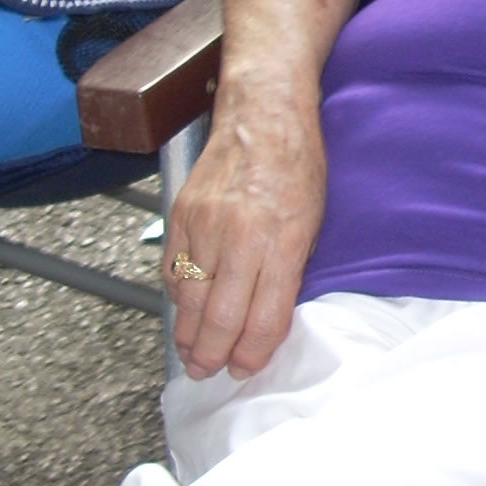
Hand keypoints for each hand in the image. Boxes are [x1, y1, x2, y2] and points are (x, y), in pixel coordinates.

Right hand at [162, 86, 327, 381]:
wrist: (262, 113)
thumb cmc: (298, 166)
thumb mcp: (312, 222)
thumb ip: (289, 272)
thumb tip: (266, 321)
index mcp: (283, 241)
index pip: (263, 317)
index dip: (252, 353)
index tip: (245, 369)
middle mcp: (241, 236)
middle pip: (220, 317)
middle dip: (214, 355)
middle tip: (209, 373)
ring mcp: (205, 225)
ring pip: (190, 299)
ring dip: (189, 335)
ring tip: (192, 355)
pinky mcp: (181, 213)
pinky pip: (173, 269)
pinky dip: (177, 297)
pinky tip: (184, 312)